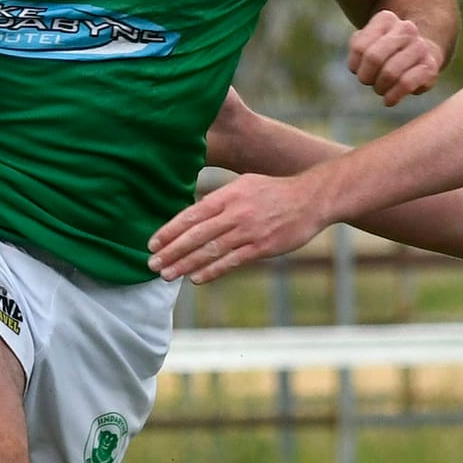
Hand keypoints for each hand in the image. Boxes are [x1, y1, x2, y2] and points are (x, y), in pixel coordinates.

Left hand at [147, 173, 327, 283]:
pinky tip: (196, 278)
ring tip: (167, 274)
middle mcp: (236, 213)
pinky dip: (212, 271)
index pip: (192, 214)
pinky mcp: (262, 247)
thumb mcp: (244, 184)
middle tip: (151, 264)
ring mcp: (249, 231)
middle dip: (171, 250)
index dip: (170, 230)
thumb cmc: (273, 191)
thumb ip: (219, 199)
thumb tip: (193, 213)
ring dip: (186, 264)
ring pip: (211, 250)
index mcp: (228, 195)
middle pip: (197, 234)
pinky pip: (232, 261)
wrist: (311, 198)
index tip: (152, 243)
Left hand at [347, 10, 441, 106]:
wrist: (422, 53)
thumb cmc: (386, 51)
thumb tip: (357, 66)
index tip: (358, 69)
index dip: (355, 65)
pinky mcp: (430, 67)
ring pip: (390, 72)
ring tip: (380, 89)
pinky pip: (406, 84)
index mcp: (386, 19)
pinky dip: (393, 96)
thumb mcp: (368, 42)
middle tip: (368, 81)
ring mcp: (420, 47)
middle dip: (366, 76)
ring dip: (379, 87)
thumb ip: (358, 48)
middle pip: (374, 58)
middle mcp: (406, 29)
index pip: (359, 46)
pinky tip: (389, 100)